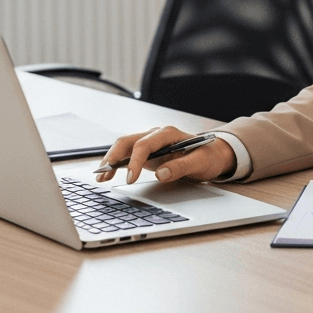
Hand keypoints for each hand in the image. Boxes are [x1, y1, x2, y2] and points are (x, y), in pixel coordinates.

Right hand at [95, 126, 236, 185]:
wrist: (212, 154)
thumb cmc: (207, 156)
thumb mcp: (200, 163)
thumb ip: (182, 167)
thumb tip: (161, 174)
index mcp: (168, 133)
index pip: (144, 144)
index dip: (135, 161)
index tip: (131, 178)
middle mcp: (156, 135)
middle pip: (128, 141)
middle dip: (114, 156)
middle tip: (105, 174)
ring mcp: (150, 142)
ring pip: (124, 146)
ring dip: (111, 159)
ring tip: (101, 176)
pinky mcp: (147, 152)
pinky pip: (127, 154)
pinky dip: (116, 163)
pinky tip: (106, 174)